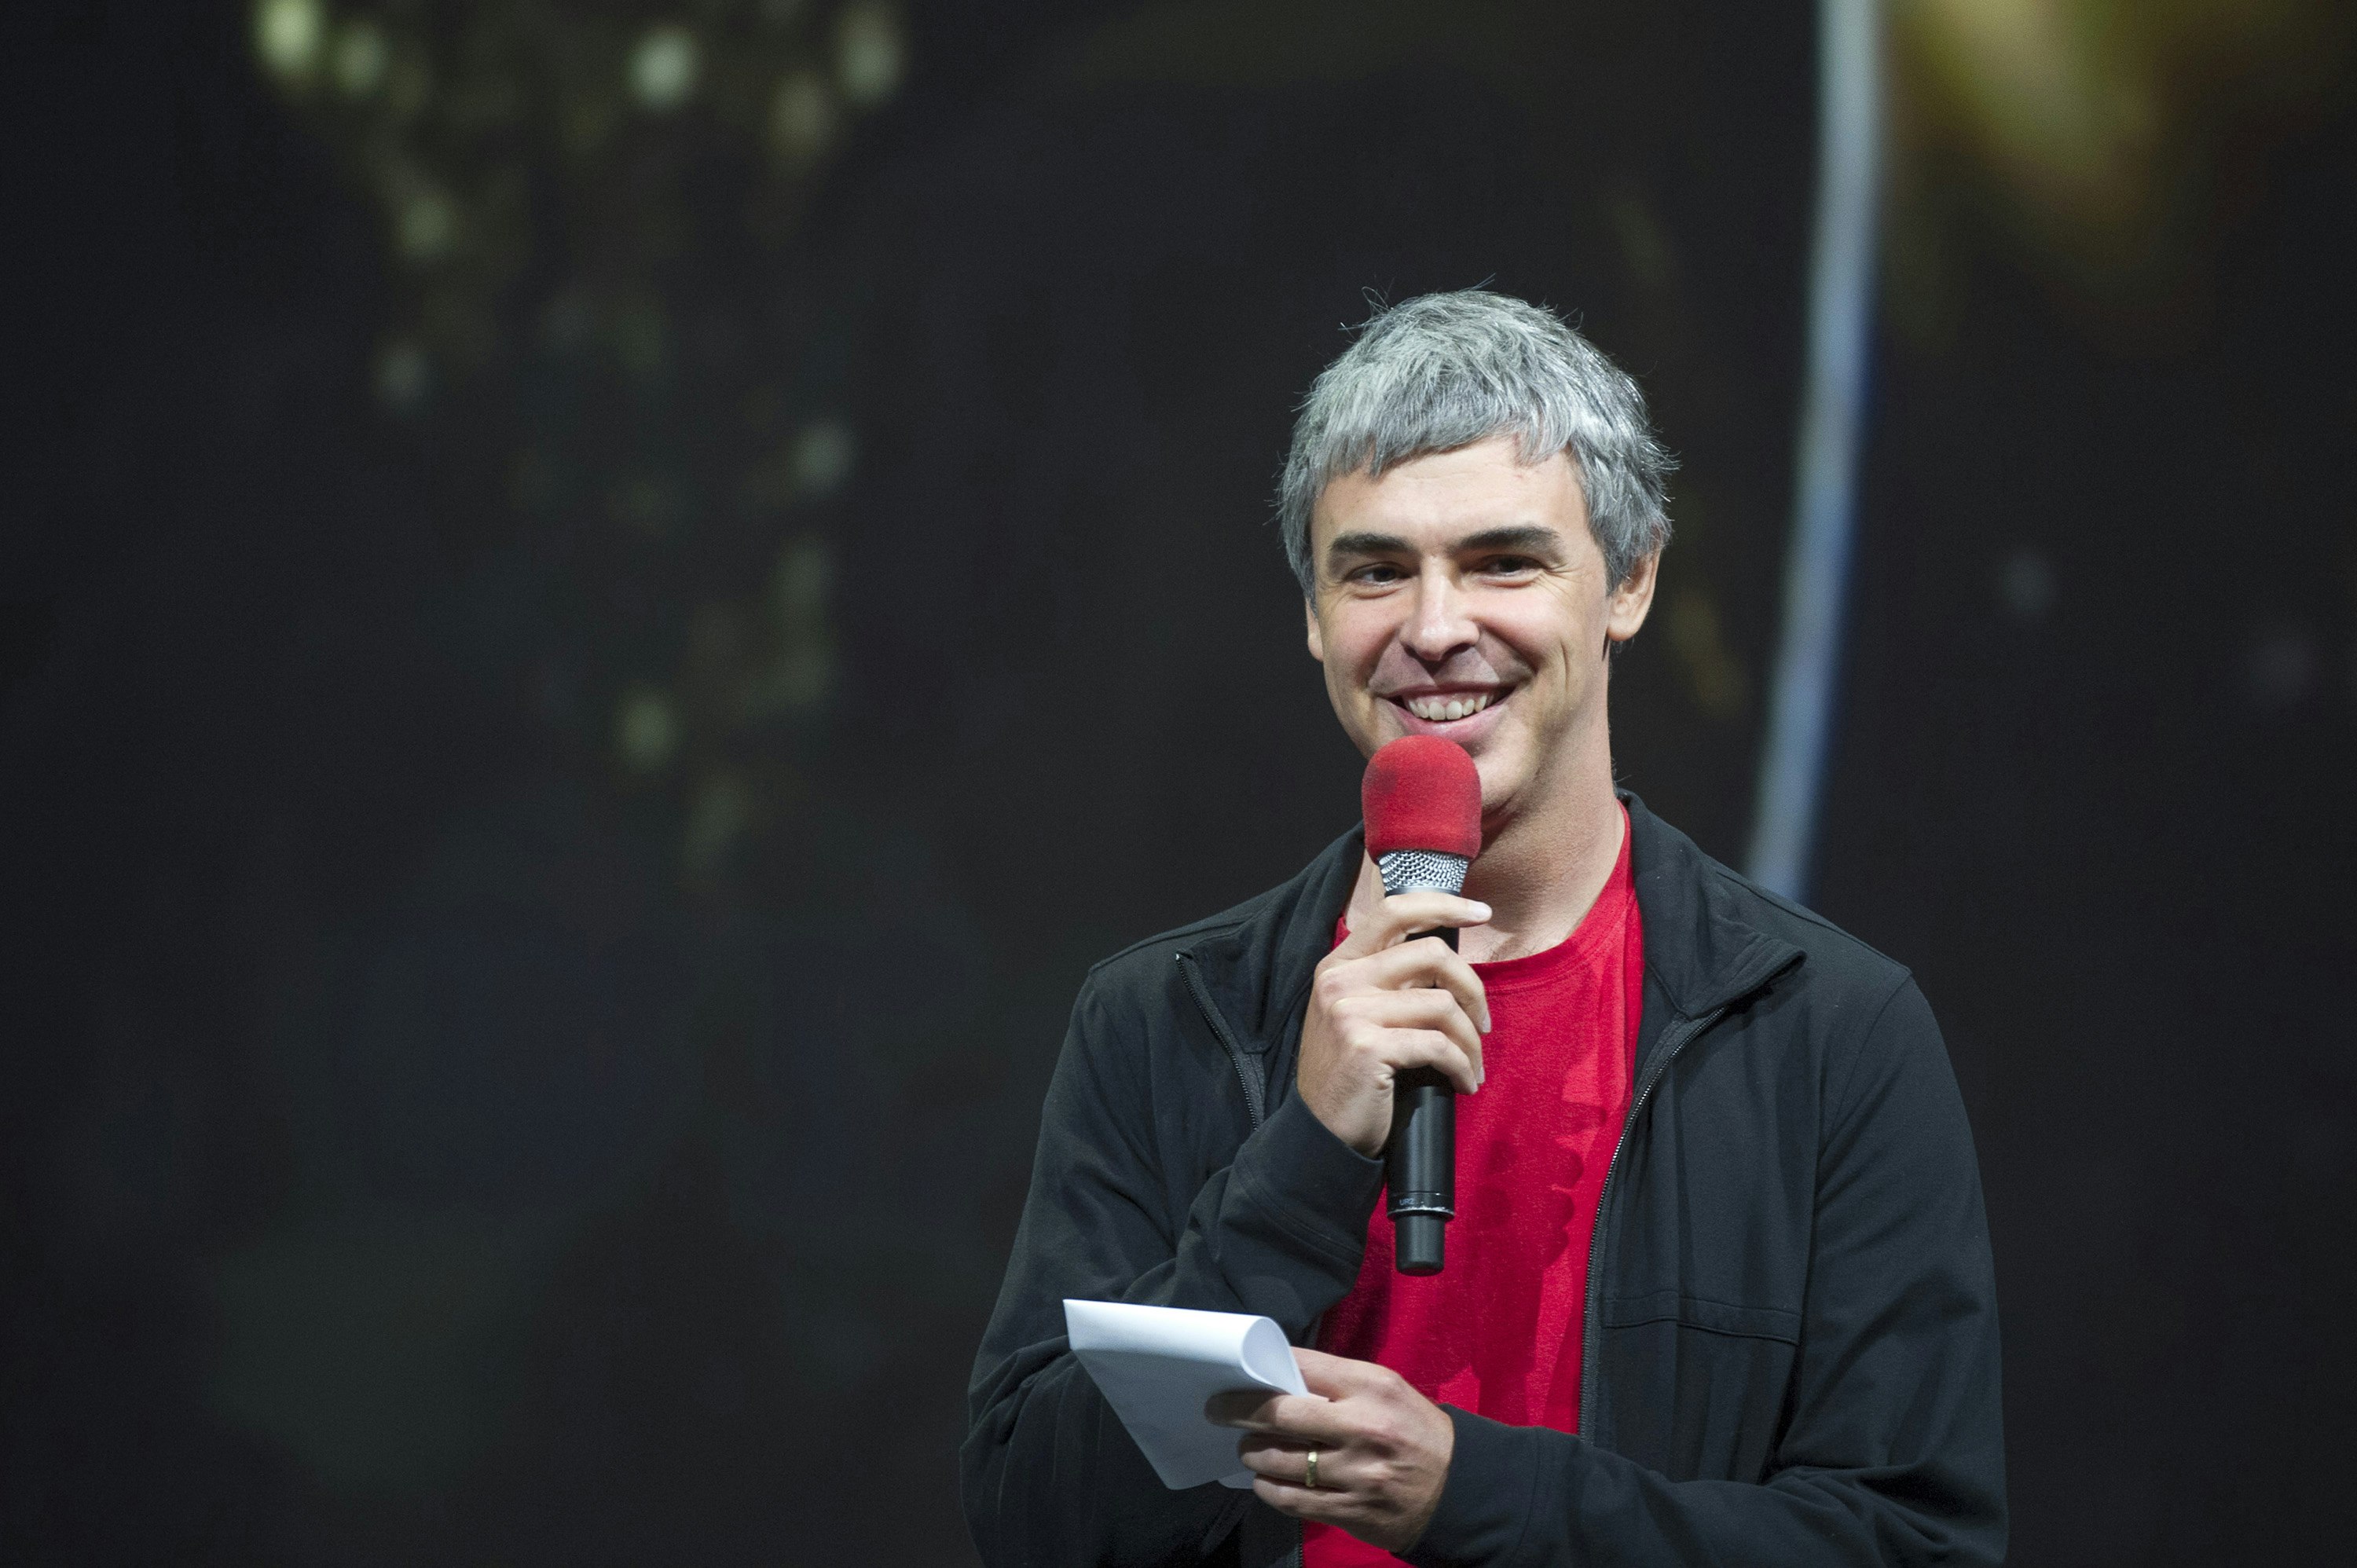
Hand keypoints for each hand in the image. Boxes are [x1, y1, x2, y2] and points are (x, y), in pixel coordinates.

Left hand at [1207, 1348, 1455, 1550]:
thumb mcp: (1386, 1390)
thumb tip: (1281, 1377)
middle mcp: (1362, 1427)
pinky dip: (1269, 1489)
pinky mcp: (1350, 1510)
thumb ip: (1337, 1382)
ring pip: (1278, 1461)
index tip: (1234, 1375)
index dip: (1261, 1369)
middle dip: (1239, 1411)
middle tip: (1218, 1410)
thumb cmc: (1415, 1430)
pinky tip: (1264, 1481)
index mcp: (1371, 1386)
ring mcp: (1356, 1473)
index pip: (1301, 1366)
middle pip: (1279, 1413)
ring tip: (1248, 1448)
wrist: (1459, 1488)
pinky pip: (1292, 1500)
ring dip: (1253, 1453)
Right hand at [1296, 885, 1491, 1154]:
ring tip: (1473, 1064)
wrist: (1321, 1134)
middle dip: (1473, 988)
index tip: (1481, 912)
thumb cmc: (1350, 1076)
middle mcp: (1340, 980)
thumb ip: (1386, 982)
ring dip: (1470, 1040)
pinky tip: (1464, 1083)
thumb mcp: (1355, 1015)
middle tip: (1484, 1022)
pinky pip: (1439, 1047)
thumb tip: (1446, 962)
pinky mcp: (1369, 1047)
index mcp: (1338, 964)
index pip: (1395, 911)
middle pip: (1432, 953)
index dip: (1444, 905)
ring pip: (1442, 1005)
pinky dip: (1462, 1067)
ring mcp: (1351, 1012)